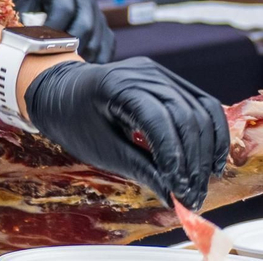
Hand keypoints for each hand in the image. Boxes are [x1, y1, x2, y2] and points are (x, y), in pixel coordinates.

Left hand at [6, 0, 114, 61]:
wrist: (44, 2)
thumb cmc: (31, 9)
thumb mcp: (25, 8)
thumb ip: (26, 23)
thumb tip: (24, 45)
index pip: (64, 9)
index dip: (53, 29)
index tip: (42, 46)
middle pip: (85, 25)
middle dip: (70, 47)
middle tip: (57, 63)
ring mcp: (99, 13)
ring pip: (97, 41)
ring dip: (82, 58)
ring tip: (66, 69)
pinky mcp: (106, 30)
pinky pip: (106, 50)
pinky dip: (94, 62)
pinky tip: (79, 70)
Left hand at [24, 57, 228, 207]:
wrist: (60, 91)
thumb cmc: (74, 118)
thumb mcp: (101, 148)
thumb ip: (140, 169)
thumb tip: (173, 198)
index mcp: (117, 85)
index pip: (159, 120)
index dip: (175, 158)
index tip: (181, 192)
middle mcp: (143, 73)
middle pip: (185, 117)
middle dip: (193, 162)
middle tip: (192, 196)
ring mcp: (158, 73)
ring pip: (200, 112)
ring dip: (206, 152)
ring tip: (201, 185)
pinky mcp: (169, 80)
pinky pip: (202, 105)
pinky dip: (211, 134)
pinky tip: (211, 162)